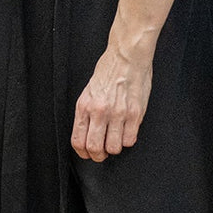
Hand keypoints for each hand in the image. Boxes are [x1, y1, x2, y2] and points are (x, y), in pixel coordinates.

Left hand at [72, 44, 152, 161]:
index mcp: (84, 105)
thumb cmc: (108, 70)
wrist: (127, 56)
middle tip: (102, 152)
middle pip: (95, 149)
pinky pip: (130, 140)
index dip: (83, 153)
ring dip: (114, 147)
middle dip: (98, 156)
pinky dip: (128, 139)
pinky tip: (126, 130)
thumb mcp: (89, 90)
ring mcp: (118, 113)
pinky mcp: (135, 114)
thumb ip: (87, 112)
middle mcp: (99, 111)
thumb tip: (87, 134)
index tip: (87, 153)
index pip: (78, 141)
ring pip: (114, 148)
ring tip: (115, 138)